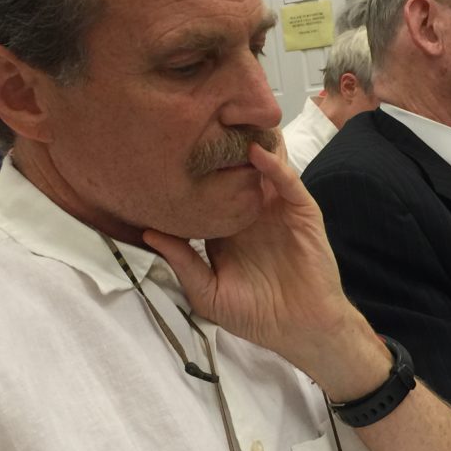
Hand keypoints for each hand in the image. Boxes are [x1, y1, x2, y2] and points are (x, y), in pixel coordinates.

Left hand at [143, 143, 387, 398]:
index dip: (189, 172)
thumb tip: (149, 232)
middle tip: (194, 121)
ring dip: (249, 144)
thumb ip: (182, 262)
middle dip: (219, 146)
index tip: (164, 152)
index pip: (206, 191)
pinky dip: (274, 165)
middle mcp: (250, 213)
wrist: (302, 330)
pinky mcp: (301, 212)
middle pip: (234, 170)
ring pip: (263, 167)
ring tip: (228, 120)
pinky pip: (288, 182)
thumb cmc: (256, 316)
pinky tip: (257, 152)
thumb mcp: (208, 293)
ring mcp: (277, 209)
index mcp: (225, 229)